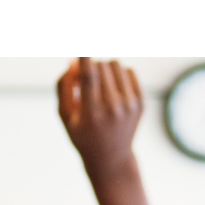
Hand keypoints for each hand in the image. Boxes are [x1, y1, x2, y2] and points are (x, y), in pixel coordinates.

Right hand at [57, 58, 142, 177]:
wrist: (111, 158)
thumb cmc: (82, 134)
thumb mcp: (65, 115)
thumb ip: (63, 86)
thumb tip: (73, 60)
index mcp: (92, 113)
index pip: (89, 75)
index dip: (84, 56)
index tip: (81, 47)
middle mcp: (114, 108)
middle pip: (101, 66)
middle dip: (90, 66)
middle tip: (84, 78)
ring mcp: (130, 105)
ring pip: (116, 64)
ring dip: (104, 68)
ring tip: (99, 83)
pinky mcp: (141, 103)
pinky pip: (129, 71)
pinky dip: (118, 74)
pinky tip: (113, 87)